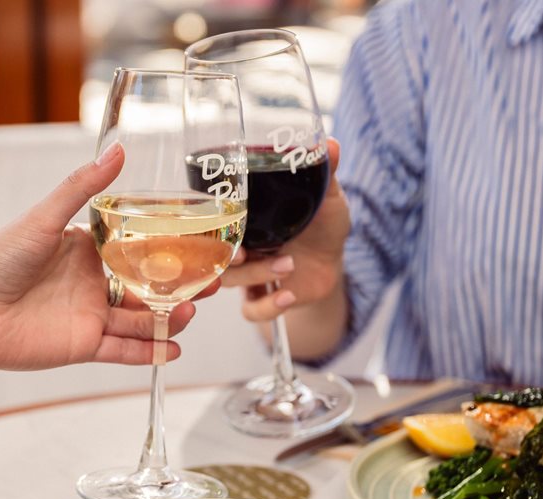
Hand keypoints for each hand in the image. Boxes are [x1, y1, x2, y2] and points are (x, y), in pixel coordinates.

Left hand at [0, 143, 204, 371]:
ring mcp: (91, 315)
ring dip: (169, 319)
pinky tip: (172, 349)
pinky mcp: (84, 345)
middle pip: (149, 288)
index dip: (172, 251)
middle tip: (211, 283)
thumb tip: (118, 150)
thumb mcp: (45, 218)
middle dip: (182, 288)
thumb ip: (83, 187)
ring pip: (142, 320)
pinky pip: (123, 350)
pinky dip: (148, 351)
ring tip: (190, 313)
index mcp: (89, 251)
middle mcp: (94, 283)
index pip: (140, 249)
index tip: (201, 247)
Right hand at [221, 138, 350, 320]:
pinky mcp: (261, 297)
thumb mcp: (326, 197)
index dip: (208, 224)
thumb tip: (332, 144)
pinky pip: (251, 310)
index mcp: (246, 217)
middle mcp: (239, 244)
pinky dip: (268, 306)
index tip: (223, 223)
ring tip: (288, 265)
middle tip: (246, 253)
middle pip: (211, 252)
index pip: (211, 218)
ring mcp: (247, 273)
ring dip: (257, 276)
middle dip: (224, 255)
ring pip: (229, 281)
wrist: (334, 261)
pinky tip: (288, 295)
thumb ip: (324, 173)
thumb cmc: (321, 224)